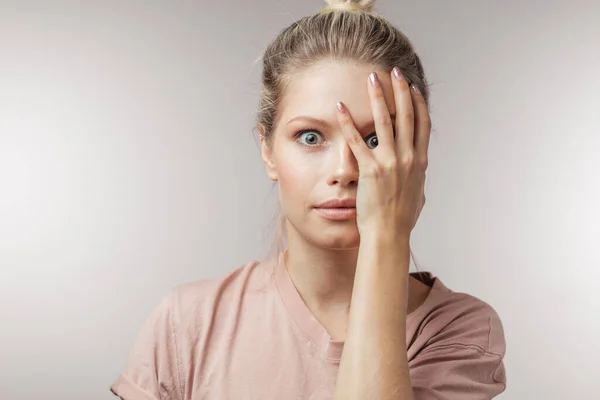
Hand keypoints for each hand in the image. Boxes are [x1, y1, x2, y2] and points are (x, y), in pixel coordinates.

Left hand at [335, 68, 430, 236]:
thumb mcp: (417, 197)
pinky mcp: (370, 170)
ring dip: (377, 98)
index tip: (412, 88)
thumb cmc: (402, 221)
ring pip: (384, 122)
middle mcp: (408, 158)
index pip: (422, 125)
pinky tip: (340, 107)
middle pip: (406, 116)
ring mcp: (390, 163)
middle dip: (400, 90)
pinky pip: (356, 140)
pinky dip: (347, 122)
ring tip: (371, 79)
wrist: (389, 236)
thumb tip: (420, 176)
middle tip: (394, 71)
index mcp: (420, 162)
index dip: (418, 103)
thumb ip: (418, 181)